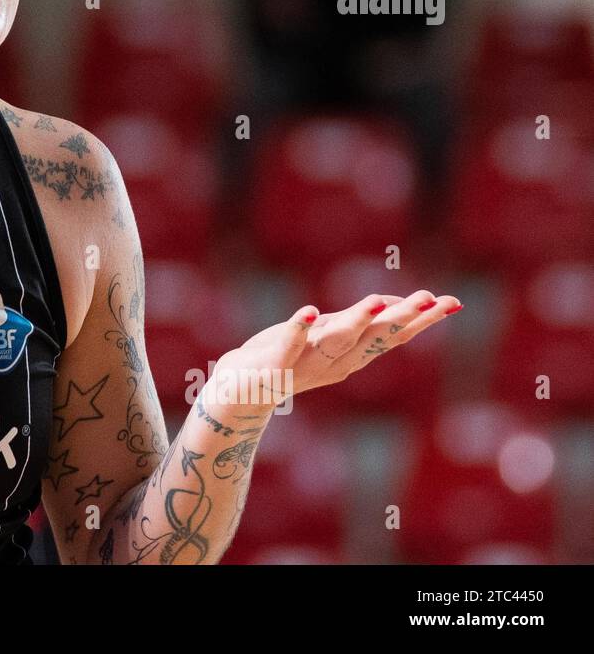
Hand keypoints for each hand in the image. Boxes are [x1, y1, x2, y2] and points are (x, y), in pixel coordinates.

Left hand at [209, 290, 462, 406]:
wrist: (240, 394)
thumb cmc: (288, 358)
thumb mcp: (328, 338)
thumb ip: (358, 322)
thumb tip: (390, 303)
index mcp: (351, 355)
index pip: (392, 336)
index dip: (422, 320)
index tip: (453, 302)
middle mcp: (335, 361)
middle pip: (373, 338)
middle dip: (402, 318)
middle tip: (430, 299)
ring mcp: (305, 364)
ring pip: (336, 341)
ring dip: (356, 321)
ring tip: (375, 302)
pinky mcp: (273, 364)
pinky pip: (287, 347)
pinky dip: (298, 330)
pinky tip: (309, 312)